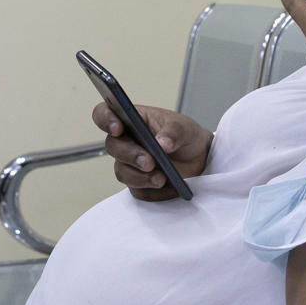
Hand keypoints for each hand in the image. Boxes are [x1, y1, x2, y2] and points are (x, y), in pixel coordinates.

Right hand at [92, 101, 211, 202]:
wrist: (200, 159)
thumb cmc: (186, 136)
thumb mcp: (184, 127)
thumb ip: (174, 131)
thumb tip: (161, 143)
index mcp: (131, 119)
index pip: (105, 114)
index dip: (105, 119)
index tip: (117, 128)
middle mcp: (126, 141)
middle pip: (112, 147)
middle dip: (130, 155)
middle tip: (149, 161)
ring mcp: (130, 164)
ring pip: (122, 172)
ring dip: (140, 177)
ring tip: (161, 178)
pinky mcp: (139, 185)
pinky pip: (139, 191)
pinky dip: (154, 191)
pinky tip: (169, 187)